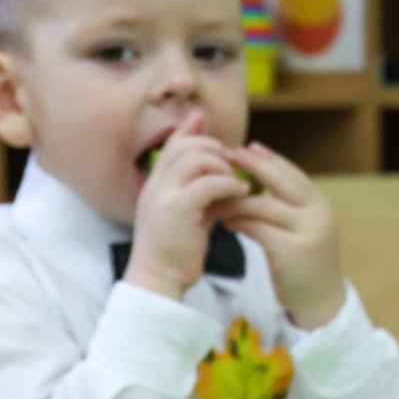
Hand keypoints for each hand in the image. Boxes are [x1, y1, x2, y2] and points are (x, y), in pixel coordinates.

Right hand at [125, 116, 244, 301]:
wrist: (158, 280)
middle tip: (233, 161)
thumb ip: (196, 193)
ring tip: (238, 183)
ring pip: (195, 158)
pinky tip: (242, 193)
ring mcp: (163, 196)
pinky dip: (229, 185)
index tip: (203, 118)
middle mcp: (155, 186)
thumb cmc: (175, 252)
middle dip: (213, 147)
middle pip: (184, 146)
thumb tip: (218, 177)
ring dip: (223, 166)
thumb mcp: (185, 216)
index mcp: (155, 185)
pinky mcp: (177, 210)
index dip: (188, 130)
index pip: (170, 146)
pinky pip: (207, 184)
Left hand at [215, 143, 345, 328]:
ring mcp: (308, 232)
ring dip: (236, 198)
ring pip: (264, 205)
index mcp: (320, 206)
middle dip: (253, 166)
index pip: (292, 173)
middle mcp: (318, 215)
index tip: (245, 147)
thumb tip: (261, 178)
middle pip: (281, 181)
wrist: (321, 303)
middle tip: (227, 155)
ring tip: (216, 194)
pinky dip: (238, 221)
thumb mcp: (302, 229)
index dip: (269, 159)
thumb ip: (288, 206)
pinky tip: (224, 219)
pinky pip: (257, 228)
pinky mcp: (291, 251)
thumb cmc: (304, 265)